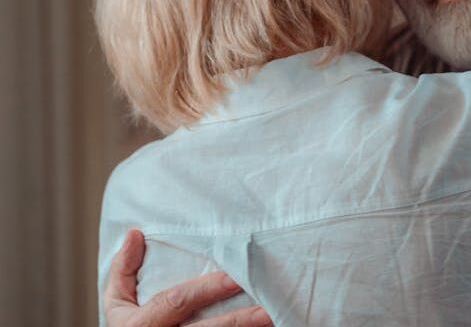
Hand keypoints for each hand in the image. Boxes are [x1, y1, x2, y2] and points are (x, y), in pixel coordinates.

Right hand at [104, 229, 272, 326]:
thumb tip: (135, 233)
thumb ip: (124, 269)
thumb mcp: (118, 302)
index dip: (206, 290)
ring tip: (272, 322)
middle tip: (266, 311)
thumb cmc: (132, 326)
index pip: (177, 303)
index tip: (234, 278)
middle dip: (237, 322)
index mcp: (141, 325)